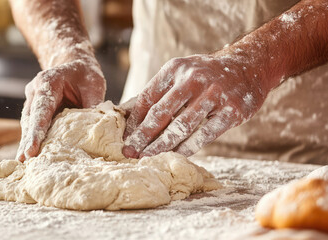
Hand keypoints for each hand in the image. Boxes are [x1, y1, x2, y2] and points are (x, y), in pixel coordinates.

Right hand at [17, 59, 105, 161]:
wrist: (76, 65)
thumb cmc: (85, 75)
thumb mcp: (94, 85)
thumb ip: (93, 105)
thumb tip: (97, 129)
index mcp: (48, 82)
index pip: (41, 109)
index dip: (37, 130)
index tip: (32, 149)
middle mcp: (36, 91)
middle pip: (30, 119)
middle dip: (28, 140)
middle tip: (24, 160)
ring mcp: (33, 100)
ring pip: (28, 124)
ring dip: (27, 142)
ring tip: (25, 162)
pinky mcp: (36, 109)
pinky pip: (33, 125)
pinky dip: (32, 139)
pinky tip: (31, 155)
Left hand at [122, 54, 269, 157]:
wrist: (249, 66)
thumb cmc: (206, 75)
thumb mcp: (181, 72)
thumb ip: (159, 91)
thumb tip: (129, 115)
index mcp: (175, 69)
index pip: (147, 98)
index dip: (134, 121)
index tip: (126, 138)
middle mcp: (193, 79)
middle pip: (161, 113)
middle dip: (142, 136)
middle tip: (129, 152)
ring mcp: (214, 94)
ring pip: (181, 126)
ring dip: (161, 145)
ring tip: (147, 157)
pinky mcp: (231, 111)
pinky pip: (204, 134)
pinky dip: (187, 147)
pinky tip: (174, 156)